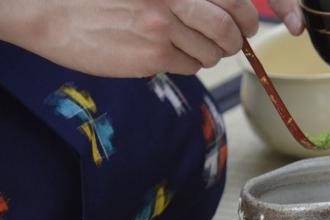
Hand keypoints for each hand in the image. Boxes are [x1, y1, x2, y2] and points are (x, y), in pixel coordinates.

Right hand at [0, 0, 258, 76]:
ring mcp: (164, 27)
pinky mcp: (153, 56)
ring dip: (209, 54)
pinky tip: (168, 53)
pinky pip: (190, 66)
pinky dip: (187, 63)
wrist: (48, 9)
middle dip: (236, 40)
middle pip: (229, 29)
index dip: (247, 15)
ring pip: (212, 53)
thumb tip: (223, 9)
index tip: (247, 22)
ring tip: (189, 46)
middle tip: (231, 42)